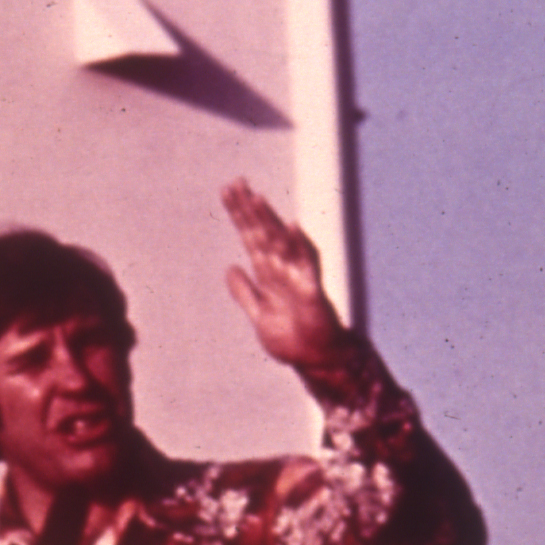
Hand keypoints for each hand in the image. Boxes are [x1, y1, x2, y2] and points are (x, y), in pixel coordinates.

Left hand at [221, 179, 348, 369]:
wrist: (316, 361)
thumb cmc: (292, 338)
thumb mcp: (259, 314)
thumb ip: (245, 292)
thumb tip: (231, 269)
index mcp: (268, 274)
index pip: (250, 237)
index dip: (239, 215)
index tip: (228, 191)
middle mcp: (281, 270)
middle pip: (261, 233)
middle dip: (247, 209)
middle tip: (234, 183)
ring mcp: (296, 277)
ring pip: (279, 243)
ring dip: (267, 220)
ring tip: (254, 197)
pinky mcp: (311, 291)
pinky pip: (304, 265)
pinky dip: (296, 246)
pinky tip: (289, 226)